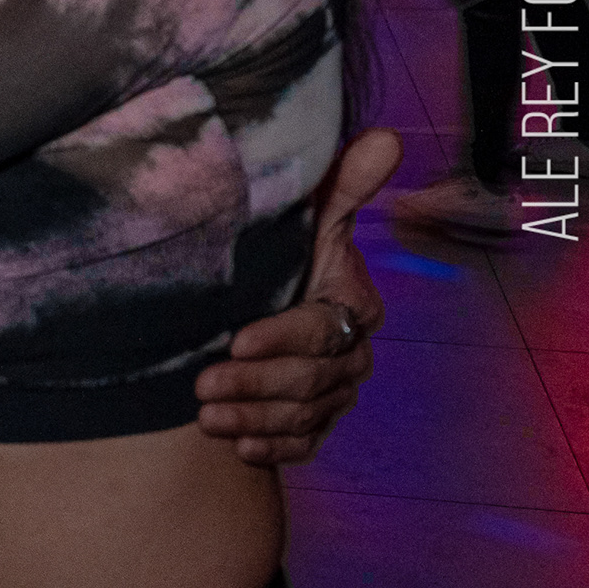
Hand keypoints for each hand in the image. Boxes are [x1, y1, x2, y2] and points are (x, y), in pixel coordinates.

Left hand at [194, 127, 398, 465]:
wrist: (267, 292)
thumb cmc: (288, 245)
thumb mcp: (312, 214)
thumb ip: (345, 183)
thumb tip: (386, 138)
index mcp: (353, 306)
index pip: (319, 329)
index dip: (280, 337)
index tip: (237, 340)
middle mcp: (352, 354)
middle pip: (308, 378)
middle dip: (255, 385)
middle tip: (202, 386)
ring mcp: (336, 392)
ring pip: (303, 415)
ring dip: (255, 420)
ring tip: (206, 419)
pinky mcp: (317, 419)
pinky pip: (305, 443)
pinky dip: (274, 448)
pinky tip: (240, 450)